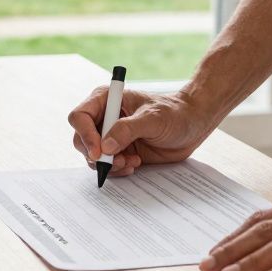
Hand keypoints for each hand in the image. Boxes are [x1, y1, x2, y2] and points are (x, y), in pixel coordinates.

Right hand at [67, 87, 209, 176]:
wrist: (191, 125)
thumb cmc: (174, 113)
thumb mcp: (152, 118)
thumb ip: (127, 130)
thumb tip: (105, 146)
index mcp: (106, 100)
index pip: (80, 117)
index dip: (84, 135)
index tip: (99, 152)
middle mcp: (104, 118)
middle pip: (81, 139)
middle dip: (96, 154)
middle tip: (116, 161)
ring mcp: (110, 136)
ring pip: (92, 156)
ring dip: (109, 165)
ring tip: (131, 161)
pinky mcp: (119, 152)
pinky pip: (107, 166)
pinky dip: (117, 170)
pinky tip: (134, 164)